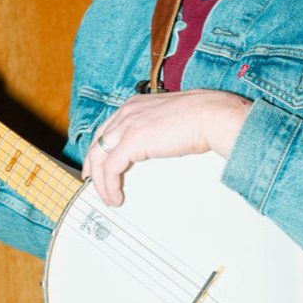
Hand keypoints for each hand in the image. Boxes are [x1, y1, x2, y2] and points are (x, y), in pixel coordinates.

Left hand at [82, 89, 251, 206]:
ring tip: (107, 197)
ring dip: (101, 181)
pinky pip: (110, 168)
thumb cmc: (202, 117)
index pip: (108, 127)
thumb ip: (158, 128)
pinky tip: (115, 196)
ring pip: (99, 157)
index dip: (100, 147)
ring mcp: (127, 125)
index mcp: (135, 105)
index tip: (98, 163)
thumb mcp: (171, 119)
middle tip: (91, 181)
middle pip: (98, 141)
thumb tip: (158, 143)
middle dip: (92, 163)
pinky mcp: (131, 142)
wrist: (210, 115)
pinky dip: (109, 185)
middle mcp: (127, 112)